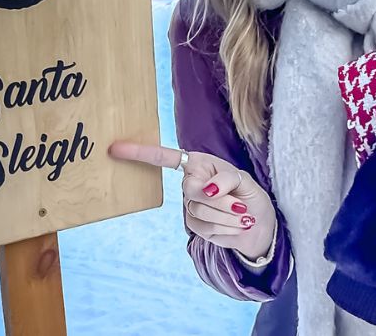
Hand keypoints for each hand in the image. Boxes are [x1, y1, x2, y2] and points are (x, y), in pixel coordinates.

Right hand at [109, 141, 276, 259]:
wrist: (259, 225)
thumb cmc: (252, 196)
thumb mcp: (246, 182)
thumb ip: (227, 179)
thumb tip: (207, 189)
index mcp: (200, 163)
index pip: (165, 157)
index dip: (140, 153)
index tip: (116, 147)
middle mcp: (191, 181)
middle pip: (191, 189)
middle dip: (220, 202)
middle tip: (242, 208)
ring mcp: (190, 204)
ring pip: (199, 211)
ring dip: (227, 217)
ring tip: (244, 217)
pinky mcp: (193, 224)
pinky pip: (203, 227)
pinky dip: (225, 228)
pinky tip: (236, 226)